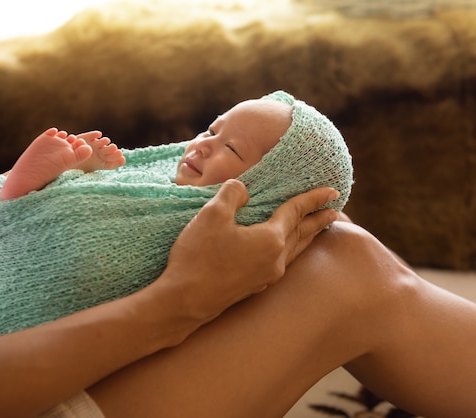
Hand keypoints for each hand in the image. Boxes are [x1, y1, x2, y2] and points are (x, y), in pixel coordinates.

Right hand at [163, 179, 338, 323]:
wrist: (184, 301)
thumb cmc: (198, 256)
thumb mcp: (212, 214)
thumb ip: (232, 194)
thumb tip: (243, 190)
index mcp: (270, 240)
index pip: (296, 212)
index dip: (313, 198)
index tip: (332, 191)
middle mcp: (275, 260)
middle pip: (303, 234)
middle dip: (319, 220)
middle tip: (335, 209)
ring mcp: (265, 277)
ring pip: (294, 252)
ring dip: (308, 237)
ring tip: (317, 229)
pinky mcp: (252, 288)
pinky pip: (281, 263)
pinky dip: (291, 251)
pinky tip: (283, 252)